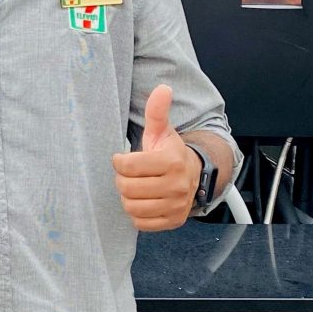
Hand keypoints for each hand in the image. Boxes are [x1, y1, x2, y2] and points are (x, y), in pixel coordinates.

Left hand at [112, 84, 199, 231]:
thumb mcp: (161, 131)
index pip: (127, 166)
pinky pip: (141, 223)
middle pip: (127, 188)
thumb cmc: (169, 152)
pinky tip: (143, 201)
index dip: (119, 162)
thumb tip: (162, 88)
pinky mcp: (173, 221)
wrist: (193, 175)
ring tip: (135, 187)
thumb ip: (157, 112)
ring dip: (128, 197)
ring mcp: (176, 206)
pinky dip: (137, 214)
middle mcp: (177, 186)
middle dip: (122, 180)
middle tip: (129, 175)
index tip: (123, 159)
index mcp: (171, 162)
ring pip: (132, 207)